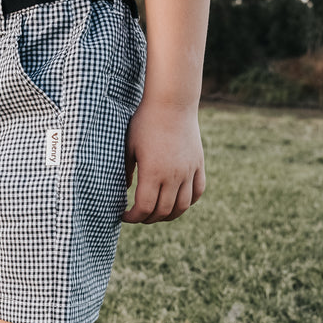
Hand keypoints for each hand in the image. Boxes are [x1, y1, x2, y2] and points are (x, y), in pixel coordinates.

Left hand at [123, 103, 205, 223]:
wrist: (172, 103)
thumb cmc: (145, 122)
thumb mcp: (129, 147)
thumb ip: (126, 171)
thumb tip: (126, 190)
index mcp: (152, 173)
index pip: (144, 208)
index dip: (133, 217)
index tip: (124, 215)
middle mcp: (173, 176)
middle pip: (163, 211)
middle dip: (148, 218)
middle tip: (138, 215)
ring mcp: (188, 171)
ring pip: (182, 206)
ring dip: (168, 215)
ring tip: (156, 213)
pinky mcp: (198, 164)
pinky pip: (198, 191)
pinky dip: (188, 202)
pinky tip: (177, 201)